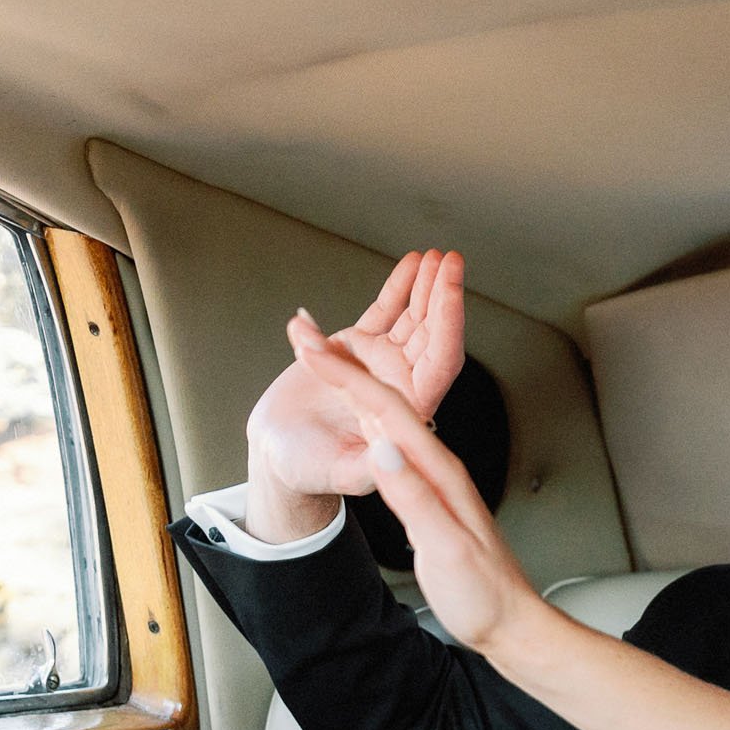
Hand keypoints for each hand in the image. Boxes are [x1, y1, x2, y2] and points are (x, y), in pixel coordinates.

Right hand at [246, 249, 464, 536]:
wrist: (278, 455)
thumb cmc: (310, 471)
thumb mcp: (341, 473)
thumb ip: (367, 466)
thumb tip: (386, 448)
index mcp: (409, 410)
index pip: (440, 361)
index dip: (449, 322)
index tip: (451, 289)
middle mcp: (401, 384)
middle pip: (432, 333)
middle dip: (442, 295)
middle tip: (450, 260)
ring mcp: (380, 364)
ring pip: (412, 319)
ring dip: (424, 287)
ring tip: (434, 256)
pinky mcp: (355, 351)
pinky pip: (383, 313)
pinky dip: (396, 288)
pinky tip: (409, 264)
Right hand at [285, 308, 539, 654]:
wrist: (510, 622)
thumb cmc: (483, 594)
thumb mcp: (445, 548)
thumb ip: (414, 497)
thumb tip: (383, 449)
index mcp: (440, 473)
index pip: (387, 410)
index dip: (347, 377)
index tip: (311, 351)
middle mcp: (440, 467)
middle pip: (388, 401)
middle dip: (348, 365)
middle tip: (306, 340)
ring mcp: (437, 479)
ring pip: (391, 415)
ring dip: (359, 383)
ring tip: (326, 357)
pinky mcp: (432, 495)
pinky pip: (395, 441)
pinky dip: (368, 418)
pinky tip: (359, 416)